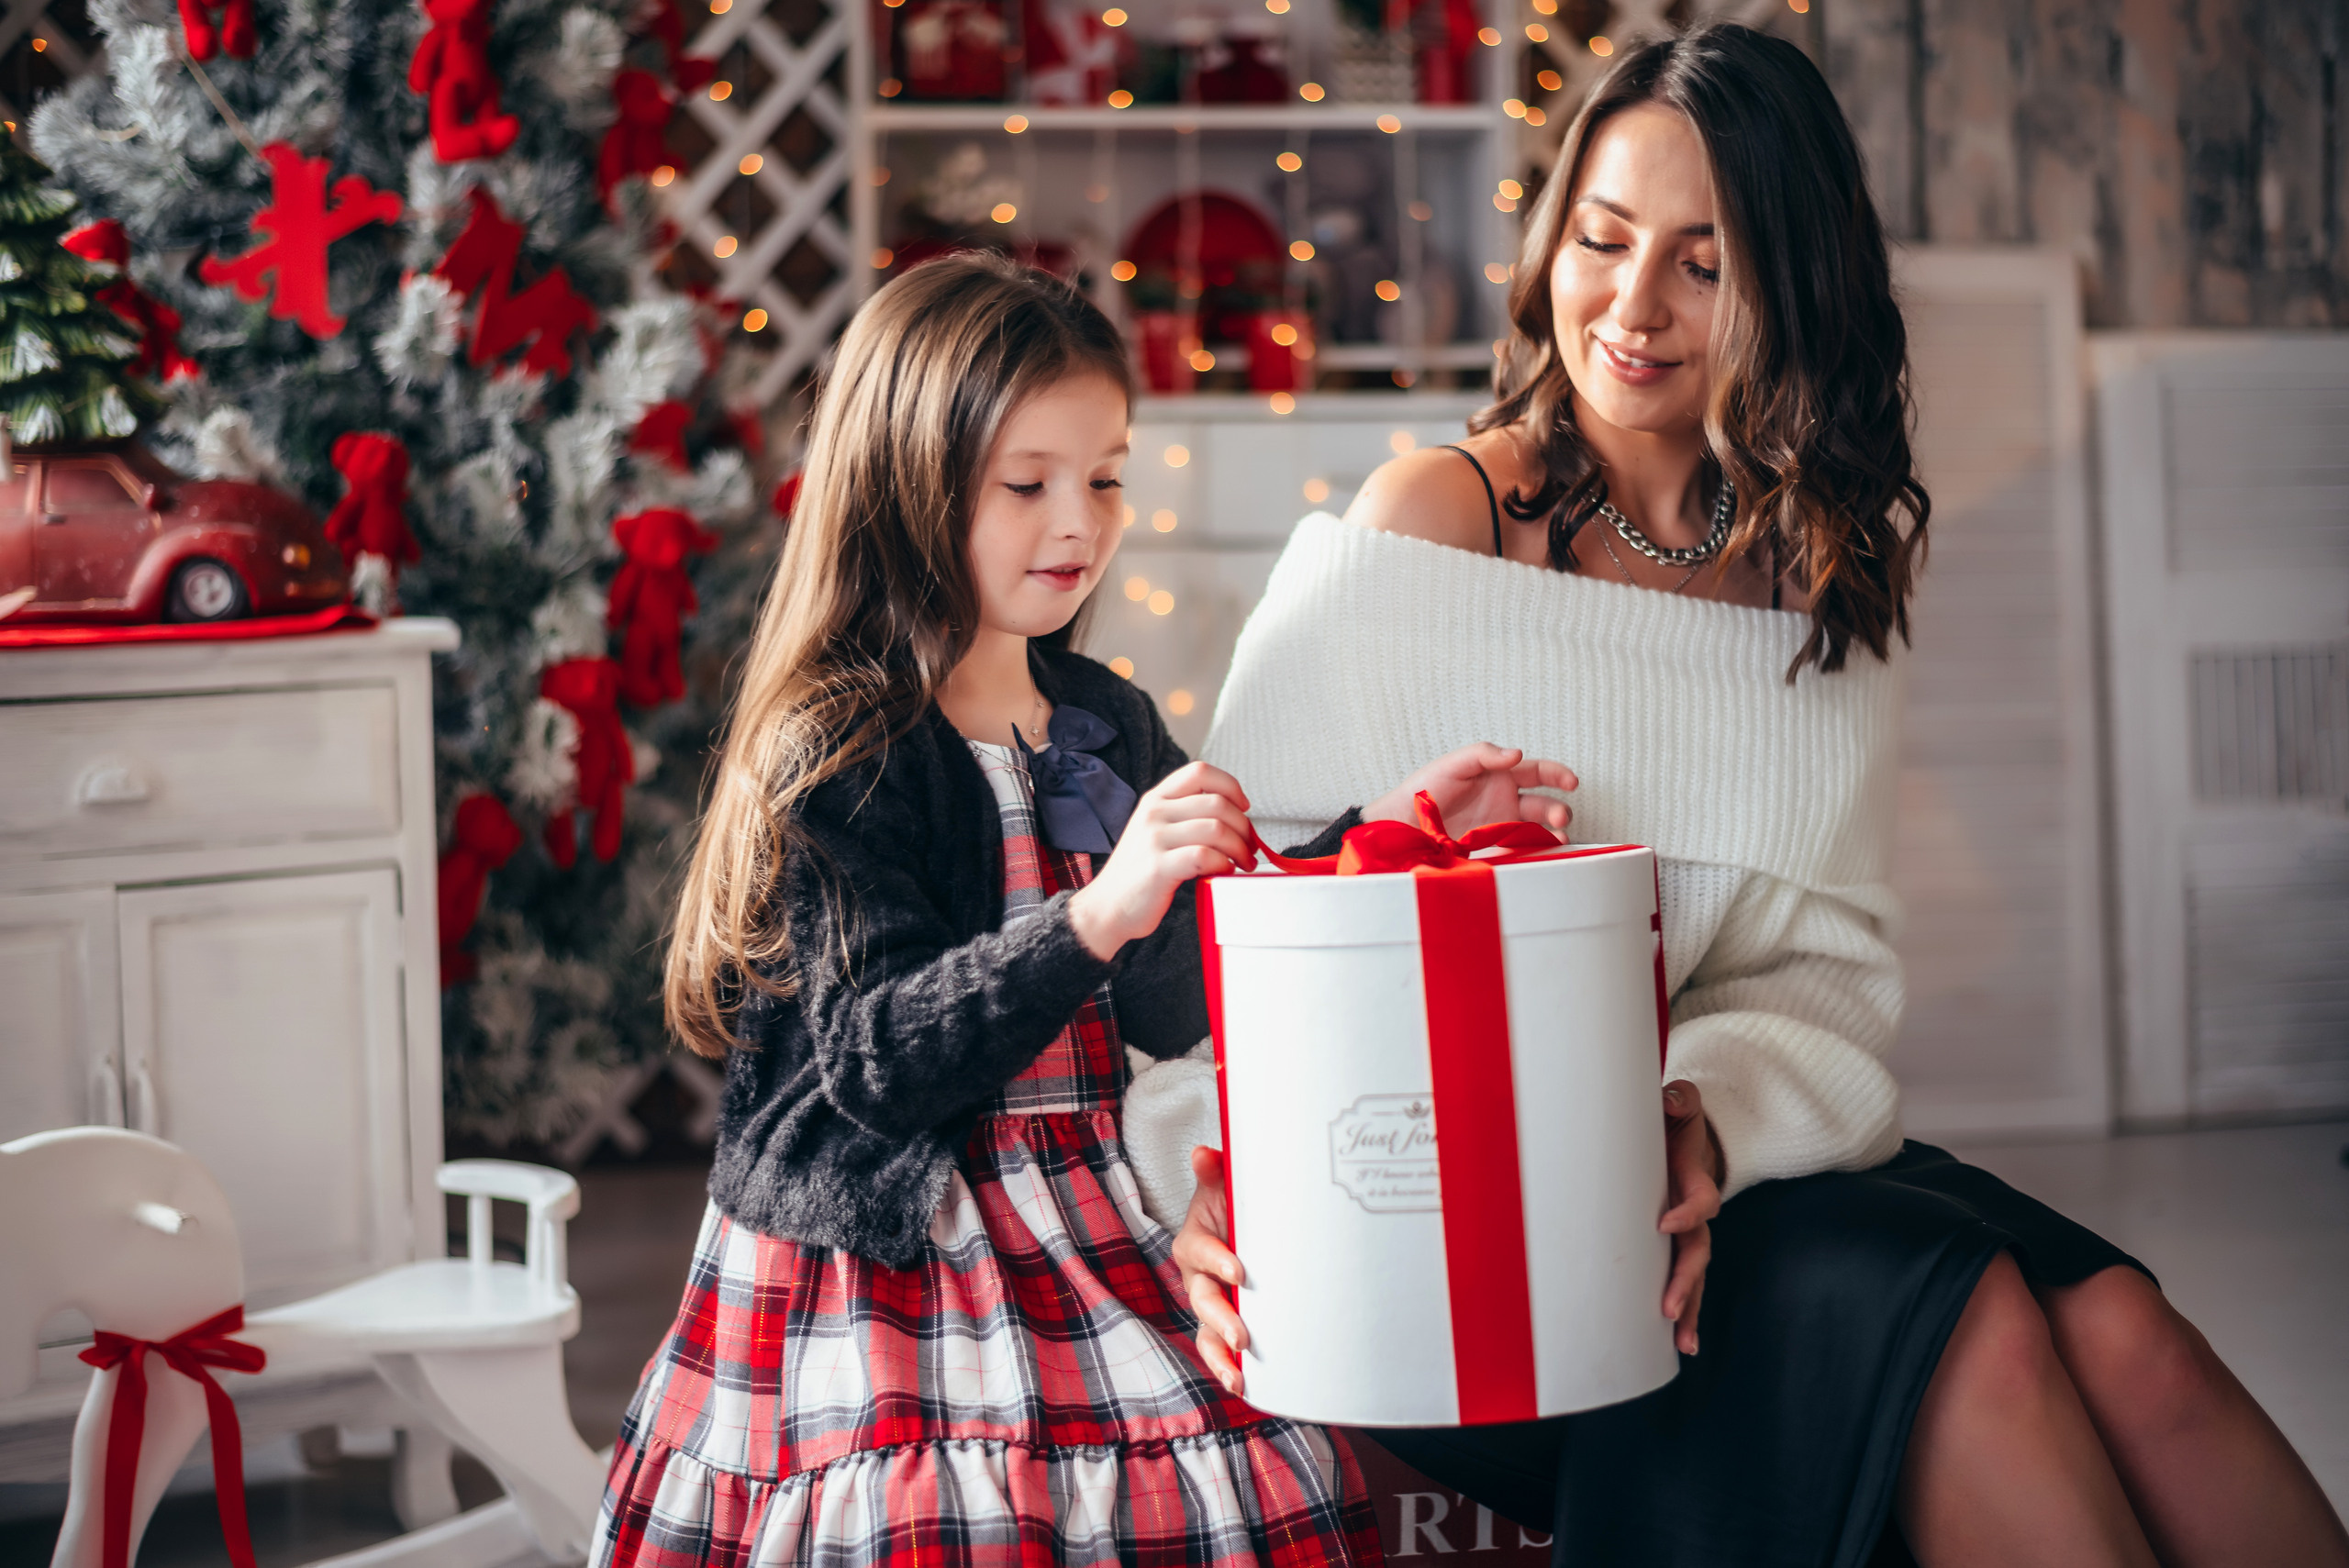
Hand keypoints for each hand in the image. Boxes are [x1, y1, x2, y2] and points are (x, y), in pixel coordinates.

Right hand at [1068, 761, 1257, 959]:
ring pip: (1216, 829)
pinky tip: (1224, 872)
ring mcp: (1154, 839)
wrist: (1107, 907)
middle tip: (1249, 847)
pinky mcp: (1159, 867)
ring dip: (1240, 848)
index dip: (1231, 786)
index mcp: (1155, 799)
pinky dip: (1224, 864)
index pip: (1200, 771)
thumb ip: (1184, 816)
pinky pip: (1205, 855)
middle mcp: (1154, 813)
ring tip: (1242, 862)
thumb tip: (1234, 815)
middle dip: (1244, 827)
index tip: (1243, 807)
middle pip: (1217, 803)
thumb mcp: (1154, 831)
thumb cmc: (1139, 874)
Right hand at [1172, 1145, 1249, 1394]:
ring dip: (1219, 1356)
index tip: (1239, 1272)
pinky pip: (1219, 1351)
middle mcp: (1197, 1276)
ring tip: (1237, 1376)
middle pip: (1200, 1300)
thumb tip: (1204, 1153)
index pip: (1199, 1251)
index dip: (1216, 1261)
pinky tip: (1244, 1387)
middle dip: (1220, 1318)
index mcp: (1195, 1241)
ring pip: (1206, 1333)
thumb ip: (1217, 1174)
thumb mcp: (1229, 1189)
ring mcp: (1210, 1305)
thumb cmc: (1238, 1208)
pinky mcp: (1224, 1326)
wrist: (1253, 1229)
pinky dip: (1227, 1369)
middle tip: (1242, 1335)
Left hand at [1363, 743, 1575, 837]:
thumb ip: (1484, 755)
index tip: (1571, 782)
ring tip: (1558, 838)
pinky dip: (1536, 854)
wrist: (1402, 824)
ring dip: (1553, 834)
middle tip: (1561, 817)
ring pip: (1538, 830)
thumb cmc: (1425, 789)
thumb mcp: (1453, 764)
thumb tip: (1516, 754)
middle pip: (1544, 804)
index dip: (1558, 774)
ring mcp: (1501, 827)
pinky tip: (1543, 855)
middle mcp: (1506, 801)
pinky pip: (1521, 852)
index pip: (1538, 772)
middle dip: (1558, 810)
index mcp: (1501, 776)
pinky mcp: (1493, 850)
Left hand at [1660, 1080, 1723, 1355]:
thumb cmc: (1677, 1124)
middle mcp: (1696, 1214)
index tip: (1662, 1223)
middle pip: (1698, 1252)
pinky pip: (1683, 1280)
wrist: (1689, 1140)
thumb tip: (1672, 1099)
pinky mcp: (1676, 1245)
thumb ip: (1679, 1099)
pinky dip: (1684, 1309)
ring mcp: (1689, 1233)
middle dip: (1684, 1281)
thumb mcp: (1681, 1105)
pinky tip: (1677, 1342)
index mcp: (1695, 1181)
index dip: (1686, 1213)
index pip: (1700, 1201)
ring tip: (1683, 1343)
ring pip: (1694, 1276)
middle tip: (1667, 1307)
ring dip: (1689, 1307)